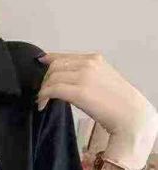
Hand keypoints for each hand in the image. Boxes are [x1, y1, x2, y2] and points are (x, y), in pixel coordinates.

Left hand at [36, 52, 157, 156]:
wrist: (129, 114)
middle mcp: (88, 63)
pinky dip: (44, 97)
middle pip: (55, 66)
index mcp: (94, 59)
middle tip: (42, 93)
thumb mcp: (102, 79)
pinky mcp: (79, 91)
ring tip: (42, 101)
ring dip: (43, 90)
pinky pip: (53, 89)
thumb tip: (66, 79)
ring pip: (52, 77)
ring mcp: (84, 76)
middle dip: (45, 79)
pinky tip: (43, 104)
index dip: (49, 60)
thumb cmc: (116, 102)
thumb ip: (86, 75)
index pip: (64, 56)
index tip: (40, 64)